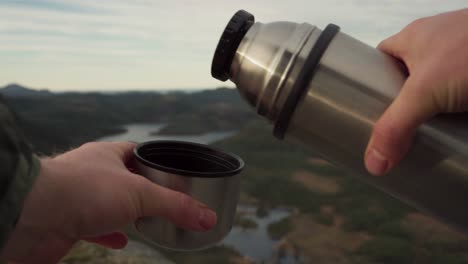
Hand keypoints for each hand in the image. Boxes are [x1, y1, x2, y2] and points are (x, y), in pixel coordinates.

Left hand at [2, 141, 216, 262]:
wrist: (31, 216)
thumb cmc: (81, 191)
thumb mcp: (139, 194)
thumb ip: (175, 206)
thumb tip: (208, 217)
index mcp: (109, 155)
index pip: (139, 152)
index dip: (158, 160)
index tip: (175, 172)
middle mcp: (93, 172)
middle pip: (126, 178)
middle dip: (145, 190)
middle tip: (165, 201)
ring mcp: (80, 197)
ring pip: (110, 203)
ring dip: (128, 212)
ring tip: (148, 219)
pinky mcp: (70, 222)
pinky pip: (95, 226)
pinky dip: (111, 233)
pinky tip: (122, 240)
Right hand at [365, 8, 467, 175]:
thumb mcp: (425, 92)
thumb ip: (396, 127)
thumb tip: (374, 164)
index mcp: (412, 39)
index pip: (379, 59)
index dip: (369, 82)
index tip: (365, 108)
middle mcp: (436, 46)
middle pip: (407, 79)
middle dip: (400, 106)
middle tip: (391, 133)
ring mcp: (461, 60)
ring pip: (436, 90)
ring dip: (429, 112)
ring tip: (418, 137)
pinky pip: (459, 97)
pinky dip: (454, 114)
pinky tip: (451, 130)